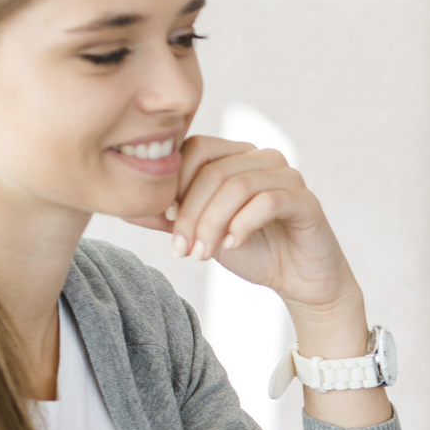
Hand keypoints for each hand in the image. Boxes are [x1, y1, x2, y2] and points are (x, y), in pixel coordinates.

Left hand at [122, 135, 362, 325]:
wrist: (301, 280)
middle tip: (181, 249)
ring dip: (212, 224)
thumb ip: (169, 218)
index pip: (195, 149)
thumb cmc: (255, 251)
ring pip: (237, 185)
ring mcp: (288, 176)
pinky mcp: (306, 201)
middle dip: (191, 213)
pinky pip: (267, 201)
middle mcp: (263, 158)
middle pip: (214, 170)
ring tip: (203, 254)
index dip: (175, 183)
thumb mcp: (203, 233)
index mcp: (236, 156)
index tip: (166, 221)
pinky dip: (243, 224)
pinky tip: (233, 245)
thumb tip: (123, 207)